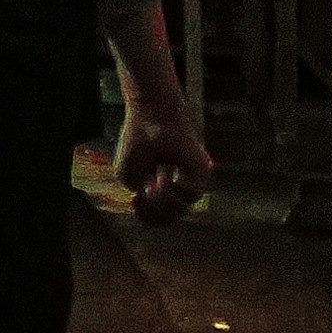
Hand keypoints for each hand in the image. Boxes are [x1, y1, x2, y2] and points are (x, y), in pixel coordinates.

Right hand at [112, 82, 212, 224]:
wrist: (149, 115)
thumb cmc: (137, 140)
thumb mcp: (128, 176)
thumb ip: (139, 197)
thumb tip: (154, 206)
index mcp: (166, 184)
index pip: (161, 215)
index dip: (146, 216)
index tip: (135, 199)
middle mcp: (182, 182)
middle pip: (172, 216)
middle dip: (153, 212)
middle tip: (143, 195)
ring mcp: (193, 177)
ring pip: (182, 208)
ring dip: (162, 203)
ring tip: (154, 187)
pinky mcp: (203, 169)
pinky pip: (190, 194)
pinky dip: (173, 192)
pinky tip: (164, 181)